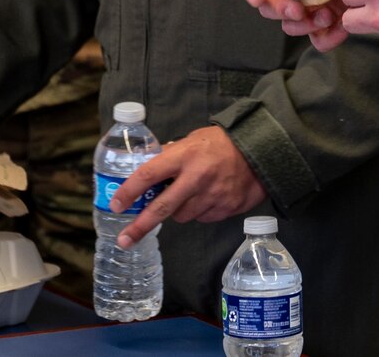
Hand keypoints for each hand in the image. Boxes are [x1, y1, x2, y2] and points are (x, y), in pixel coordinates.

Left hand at [109, 126, 266, 247]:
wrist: (262, 150)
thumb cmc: (223, 142)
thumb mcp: (194, 139)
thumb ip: (172, 154)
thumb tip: (150, 168)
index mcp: (185, 155)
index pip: (149, 174)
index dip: (129, 191)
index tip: (116, 205)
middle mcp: (197, 178)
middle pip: (162, 208)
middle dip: (140, 226)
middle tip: (124, 239)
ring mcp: (212, 196)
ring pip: (182, 216)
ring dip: (179, 210)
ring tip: (192, 193)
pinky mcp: (225, 209)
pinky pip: (202, 218)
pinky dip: (200, 211)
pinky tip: (210, 196)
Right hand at [236, 0, 367, 52]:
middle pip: (269, 7)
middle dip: (282, 11)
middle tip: (299, 11)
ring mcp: (303, 4)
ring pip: (291, 25)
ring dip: (305, 26)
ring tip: (326, 16)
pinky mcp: (322, 17)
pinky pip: (318, 36)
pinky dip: (328, 37)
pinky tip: (340, 27)